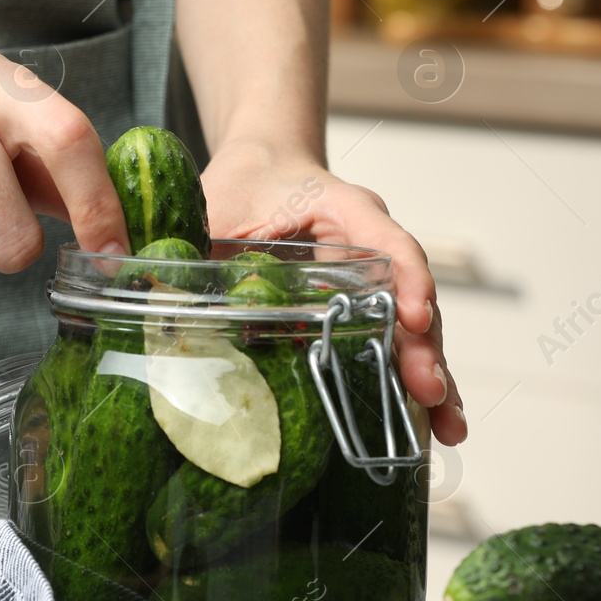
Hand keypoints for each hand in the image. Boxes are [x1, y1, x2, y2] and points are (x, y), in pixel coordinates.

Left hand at [201, 138, 466, 445]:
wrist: (265, 169)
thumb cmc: (243, 184)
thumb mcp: (215, 205)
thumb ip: (194, 239)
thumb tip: (153, 292)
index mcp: (344, 209)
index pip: (386, 239)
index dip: (405, 279)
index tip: (414, 319)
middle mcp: (372, 244)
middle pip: (409, 296)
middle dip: (423, 348)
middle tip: (429, 394)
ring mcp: (376, 279)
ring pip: (414, 328)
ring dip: (428, 377)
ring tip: (447, 430)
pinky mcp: (366, 309)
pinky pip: (393, 345)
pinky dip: (407, 385)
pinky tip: (426, 431)